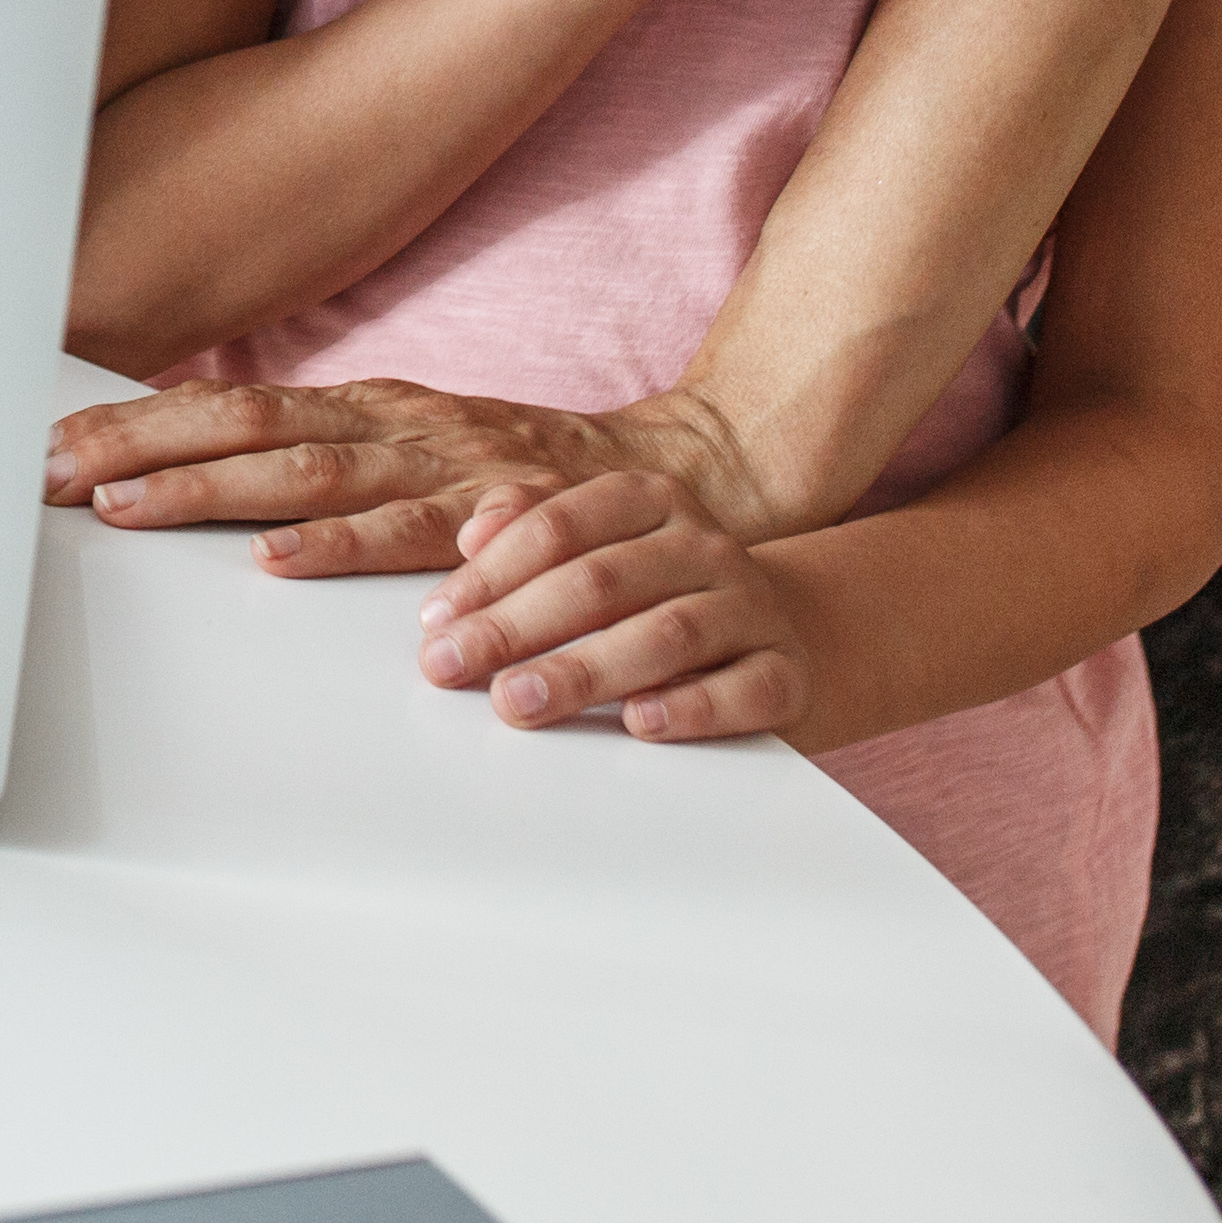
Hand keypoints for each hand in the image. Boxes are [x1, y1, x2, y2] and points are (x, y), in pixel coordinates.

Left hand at [46, 373, 773, 568]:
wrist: (682, 486)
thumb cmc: (524, 481)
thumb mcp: (412, 455)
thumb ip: (324, 462)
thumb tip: (199, 472)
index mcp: (370, 412)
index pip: (230, 408)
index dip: (137, 427)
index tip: (47, 452)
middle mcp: (400, 429)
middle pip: (252, 429)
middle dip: (145, 453)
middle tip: (54, 479)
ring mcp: (452, 473)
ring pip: (315, 476)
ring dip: (214, 495)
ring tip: (131, 515)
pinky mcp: (510, 523)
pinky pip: (419, 540)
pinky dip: (346, 550)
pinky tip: (284, 565)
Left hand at [415, 469, 811, 740]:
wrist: (775, 634)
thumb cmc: (654, 593)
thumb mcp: (596, 544)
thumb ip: (529, 526)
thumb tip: (473, 534)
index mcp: (650, 499)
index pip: (558, 528)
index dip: (490, 575)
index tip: (434, 622)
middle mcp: (704, 544)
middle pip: (599, 580)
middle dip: (514, 627)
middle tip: (450, 666)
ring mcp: (752, 606)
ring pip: (666, 634)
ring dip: (583, 671)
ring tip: (516, 701)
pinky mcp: (786, 671)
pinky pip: (745, 689)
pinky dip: (691, 707)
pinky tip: (639, 724)